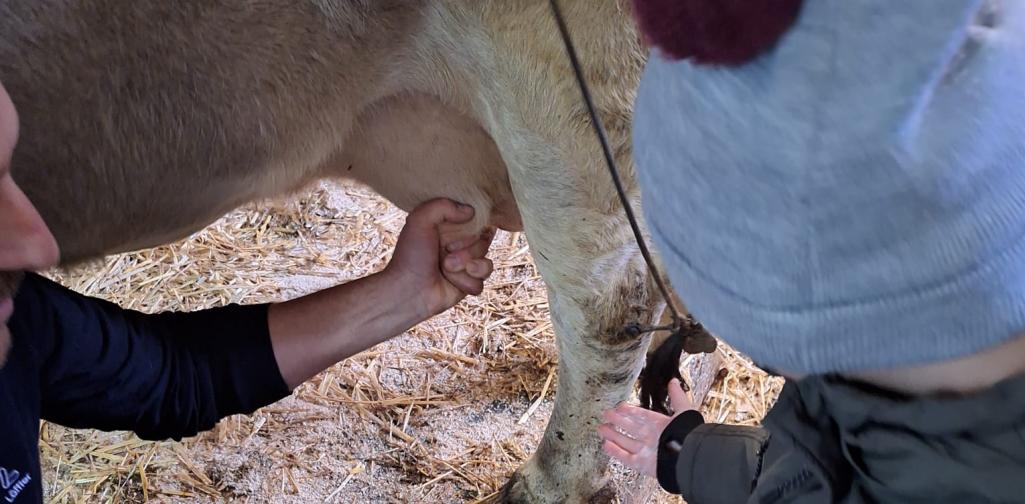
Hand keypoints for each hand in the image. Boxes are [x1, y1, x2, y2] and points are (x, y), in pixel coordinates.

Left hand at [383, 198, 494, 318]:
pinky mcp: (468, 283)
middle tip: (447, 251)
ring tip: (447, 268)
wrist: (407, 290)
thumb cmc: (411, 255)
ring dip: (466, 266)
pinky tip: (451, 282)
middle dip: (467, 249)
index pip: (478, 219)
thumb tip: (471, 211)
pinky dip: (466, 282)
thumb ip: (444, 205)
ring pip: (486, 263)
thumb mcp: (420, 220)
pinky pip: (482, 281)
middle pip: (485, 241)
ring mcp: (466, 265)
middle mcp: (460, 244)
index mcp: (450, 227)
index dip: (473, 225)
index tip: (460, 229)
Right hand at [597, 378, 696, 476]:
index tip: (620, 406)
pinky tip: (606, 445)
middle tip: (606, 415)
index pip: (642, 416)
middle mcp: (652, 438)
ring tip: (601, 428)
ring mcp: (645, 451)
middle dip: (618, 421)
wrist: (687, 458)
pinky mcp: (641, 464)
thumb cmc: (686, 435)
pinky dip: (615, 451)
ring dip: (613, 435)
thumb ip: (676, 397)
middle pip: (631, 428)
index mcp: (661, 425)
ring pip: (625, 441)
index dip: (630, 411)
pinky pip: (626, 457)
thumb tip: (673, 381)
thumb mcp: (683, 410)